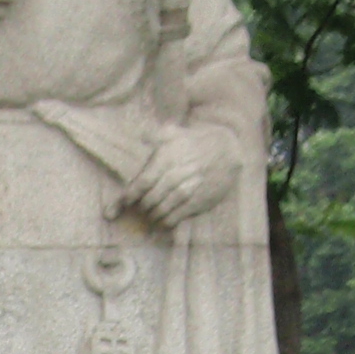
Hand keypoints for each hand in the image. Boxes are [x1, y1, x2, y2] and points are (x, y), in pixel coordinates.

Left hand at [122, 123, 242, 231]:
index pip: (145, 180)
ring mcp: (192, 187)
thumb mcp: (174, 132)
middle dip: (144, 204)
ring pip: (166, 206)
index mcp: (169, 156)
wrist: (229, 149)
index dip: (132, 194)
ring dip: (155, 214)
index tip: (126, 200)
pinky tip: (163, 221)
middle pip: (154, 195)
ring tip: (150, 215)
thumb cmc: (195, 142)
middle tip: (139, 208)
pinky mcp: (202, 199)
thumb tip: (138, 137)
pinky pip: (181, 213)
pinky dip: (169, 220)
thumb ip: (154, 136)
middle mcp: (180, 172)